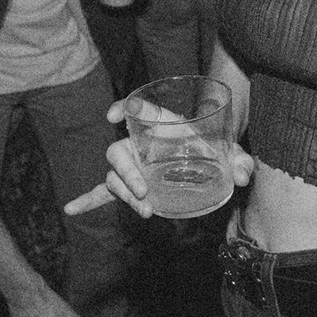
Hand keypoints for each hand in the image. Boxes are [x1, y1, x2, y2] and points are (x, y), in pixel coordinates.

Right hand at [63, 101, 256, 219]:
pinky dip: (88, 200)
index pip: (139, 109)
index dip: (124, 107)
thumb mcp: (232, 155)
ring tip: (145, 209)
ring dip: (123, 193)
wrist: (214, 167)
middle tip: (142, 191)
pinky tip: (71, 209)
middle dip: (126, 172)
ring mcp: (135, 166)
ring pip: (115, 176)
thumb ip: (241, 161)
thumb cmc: (218, 152)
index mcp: (165, 125)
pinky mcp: (133, 187)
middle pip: (119, 151)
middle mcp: (143, 144)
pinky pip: (106, 192)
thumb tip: (244, 175)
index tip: (113, 116)